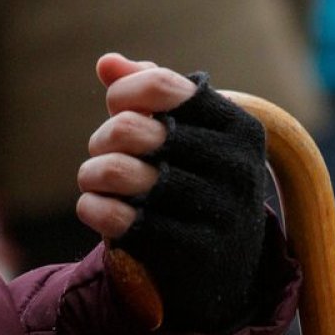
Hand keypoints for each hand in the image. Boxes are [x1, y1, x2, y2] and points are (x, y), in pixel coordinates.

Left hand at [80, 53, 270, 334]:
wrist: (225, 271)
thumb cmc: (197, 186)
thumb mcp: (187, 137)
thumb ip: (150, 94)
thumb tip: (107, 63)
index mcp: (242, 130)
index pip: (164, 87)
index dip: (126, 93)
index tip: (116, 106)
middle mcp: (239, 171)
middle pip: (135, 129)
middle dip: (104, 138)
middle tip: (100, 151)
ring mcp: (220, 216)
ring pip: (122, 173)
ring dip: (93, 173)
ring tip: (93, 178)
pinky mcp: (192, 255)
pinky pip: (119, 219)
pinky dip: (94, 208)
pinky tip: (93, 206)